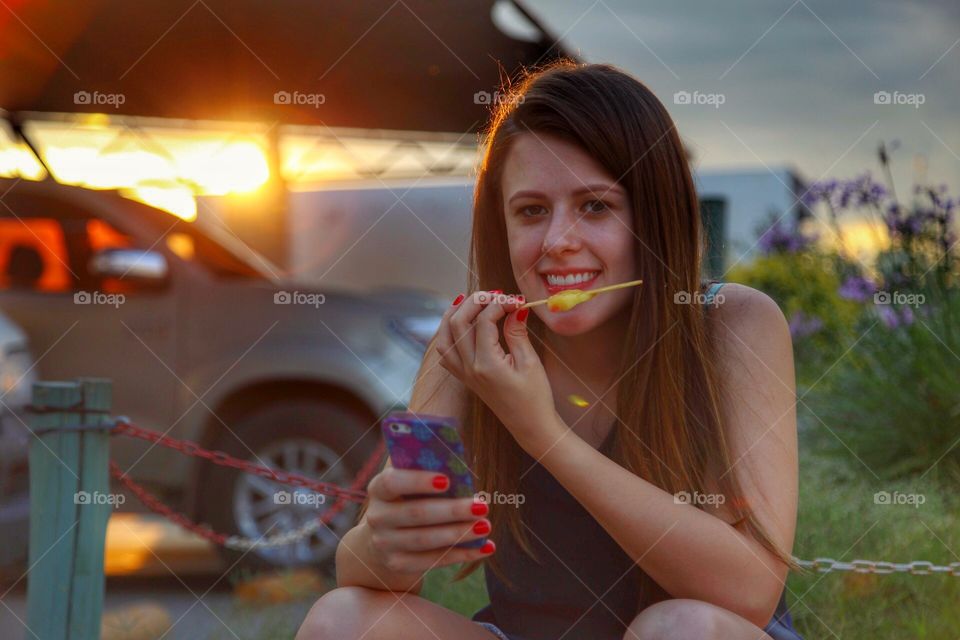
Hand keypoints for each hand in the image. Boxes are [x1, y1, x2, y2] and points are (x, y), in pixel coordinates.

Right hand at [364, 468, 493, 573]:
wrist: (384, 539)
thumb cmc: (408, 498)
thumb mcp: (410, 481)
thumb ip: (427, 468)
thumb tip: (460, 461)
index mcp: (379, 489)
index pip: (393, 482)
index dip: (418, 481)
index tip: (447, 480)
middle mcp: (378, 517)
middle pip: (416, 514)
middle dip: (452, 510)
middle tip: (483, 506)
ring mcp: (385, 544)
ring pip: (427, 540)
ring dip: (460, 533)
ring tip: (486, 525)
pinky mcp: (399, 564)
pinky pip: (434, 561)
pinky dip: (462, 554)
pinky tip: (485, 547)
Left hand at [435, 291, 560, 450]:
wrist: (530, 426)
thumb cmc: (535, 397)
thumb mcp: (530, 363)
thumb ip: (516, 333)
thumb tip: (514, 308)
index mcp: (487, 364)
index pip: (484, 321)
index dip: (500, 304)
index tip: (517, 300)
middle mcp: (469, 368)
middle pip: (458, 323)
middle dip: (474, 302)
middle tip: (494, 295)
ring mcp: (464, 374)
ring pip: (444, 337)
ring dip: (453, 315)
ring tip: (470, 301)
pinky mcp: (464, 378)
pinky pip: (445, 352)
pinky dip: (448, 334)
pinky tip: (461, 324)